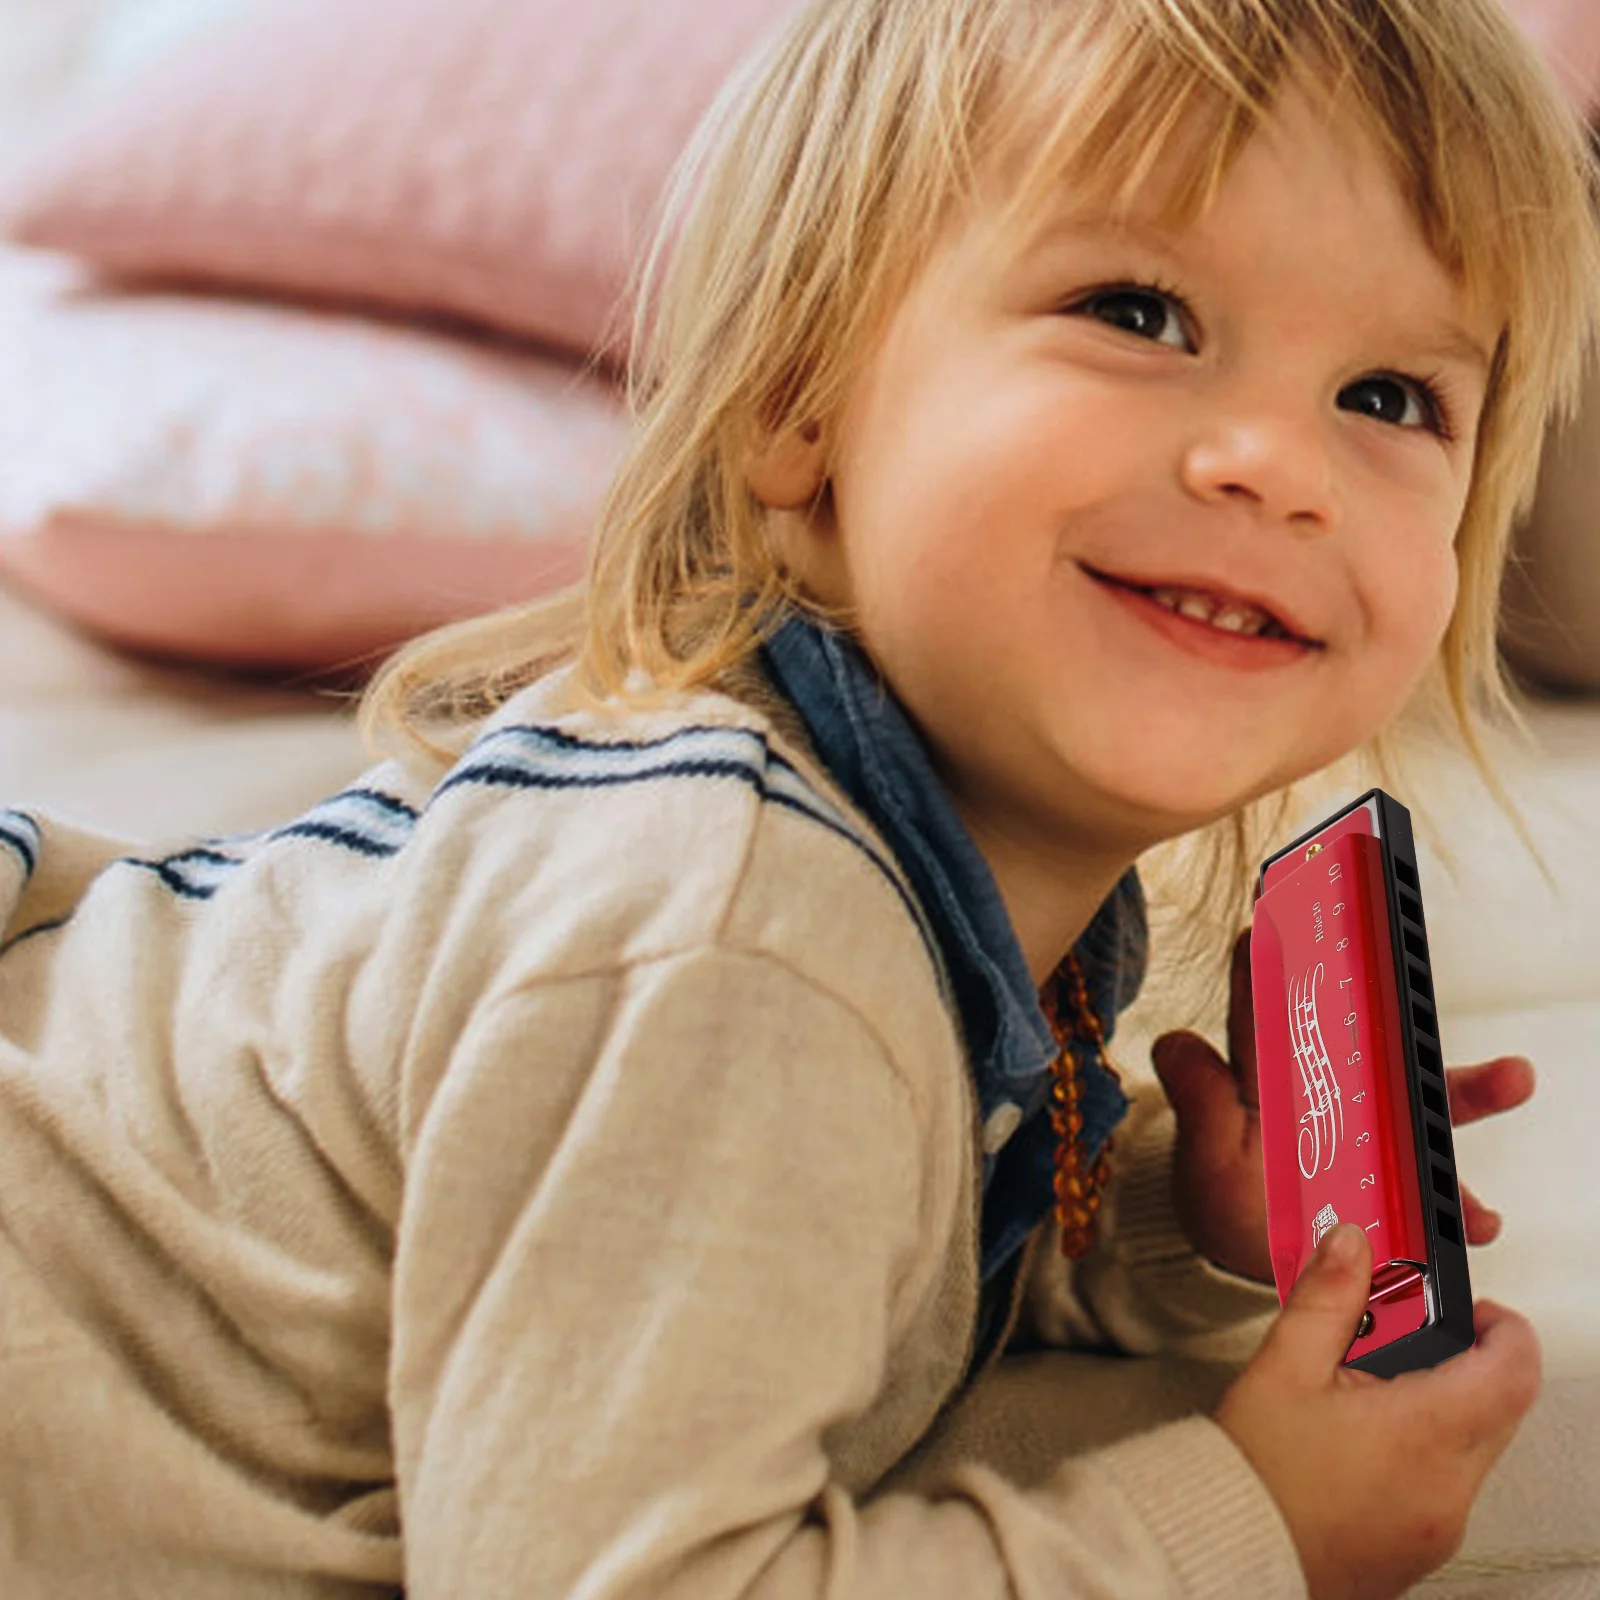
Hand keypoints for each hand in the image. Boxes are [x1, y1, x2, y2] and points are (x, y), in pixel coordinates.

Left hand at [1149, 927, 1536, 1284]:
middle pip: (1369, 1038)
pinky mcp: (1398, 1184)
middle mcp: (1325, 1095)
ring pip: (1419, 1102)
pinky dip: (1462, 1200)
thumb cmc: (1229, 1207)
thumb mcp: (1204, 1164)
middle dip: (1401, 1008)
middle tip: (1423, 977)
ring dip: (1467, 1088)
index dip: (1280, 951)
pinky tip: (1479, 1213)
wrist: (1257, 1268)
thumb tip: (1175, 1044)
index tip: (1299, 903)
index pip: (1272, 1002)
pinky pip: (1437, 1186)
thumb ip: (1197, 1108)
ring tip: (1511, 1076)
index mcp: (1270, 1080)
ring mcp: (1367, 1137)